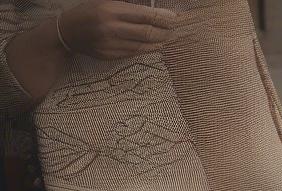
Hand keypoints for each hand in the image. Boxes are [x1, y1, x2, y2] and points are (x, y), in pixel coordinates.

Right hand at [58, 1, 175, 59]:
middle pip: (147, 33)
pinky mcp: (111, 56)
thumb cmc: (90, 11)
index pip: (144, 15)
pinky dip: (147, 49)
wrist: (68, 32)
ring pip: (143, 46)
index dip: (162, 18)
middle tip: (174, 29)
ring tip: (168, 37)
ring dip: (159, 42)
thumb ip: (127, 4)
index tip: (174, 18)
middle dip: (164, 32)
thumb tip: (151, 8)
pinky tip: (155, 45)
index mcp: (110, 10)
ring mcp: (111, 45)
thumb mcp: (105, 1)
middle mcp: (111, 28)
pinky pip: (134, 53)